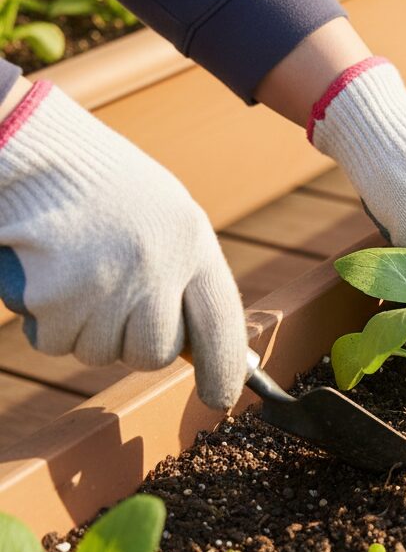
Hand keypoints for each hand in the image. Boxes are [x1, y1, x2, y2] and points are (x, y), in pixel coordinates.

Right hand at [0, 81, 247, 407]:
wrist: (36, 153)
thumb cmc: (103, 189)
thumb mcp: (165, 219)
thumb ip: (186, 276)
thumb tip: (205, 348)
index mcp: (192, 240)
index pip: (221, 321)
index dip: (223, 368)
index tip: (221, 398)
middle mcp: (159, 265)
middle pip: (155, 352)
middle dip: (133, 343)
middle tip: (114, 303)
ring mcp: (109, 282)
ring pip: (102, 353)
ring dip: (86, 331)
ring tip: (79, 277)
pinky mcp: (59, 295)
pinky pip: (57, 343)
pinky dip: (48, 324)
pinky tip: (49, 279)